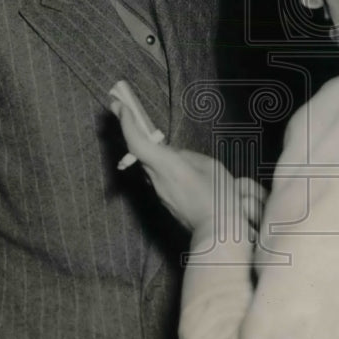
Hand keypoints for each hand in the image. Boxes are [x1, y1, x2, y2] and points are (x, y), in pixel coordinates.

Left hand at [110, 81, 260, 239]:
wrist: (217, 232)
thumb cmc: (218, 198)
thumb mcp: (209, 166)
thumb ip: (188, 156)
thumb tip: (174, 155)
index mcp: (168, 166)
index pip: (138, 143)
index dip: (127, 123)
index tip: (120, 106)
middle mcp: (157, 179)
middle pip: (138, 151)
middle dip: (132, 130)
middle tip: (125, 110)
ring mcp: (159, 192)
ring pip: (148, 164)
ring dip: (147, 147)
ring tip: (150, 133)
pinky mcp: (165, 201)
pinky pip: (158, 176)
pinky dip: (159, 163)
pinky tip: (172, 162)